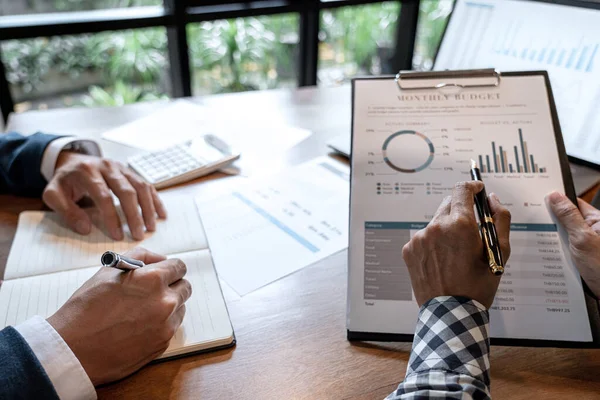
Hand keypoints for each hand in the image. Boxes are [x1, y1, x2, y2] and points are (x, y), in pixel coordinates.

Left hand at [42, 152, 166, 240]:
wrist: (73, 161)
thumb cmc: (65, 182)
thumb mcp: (53, 195)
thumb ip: (67, 211)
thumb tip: (85, 228)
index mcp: (87, 172)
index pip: (103, 196)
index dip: (111, 217)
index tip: (117, 235)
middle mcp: (107, 167)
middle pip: (126, 191)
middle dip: (134, 215)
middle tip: (138, 235)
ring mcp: (121, 168)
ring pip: (140, 186)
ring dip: (148, 208)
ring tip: (150, 227)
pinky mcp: (130, 172)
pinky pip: (146, 184)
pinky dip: (155, 200)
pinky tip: (160, 214)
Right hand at [46, 248, 191, 385]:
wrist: (73, 348)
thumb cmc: (86, 307)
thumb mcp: (109, 270)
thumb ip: (140, 257)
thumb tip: (161, 259)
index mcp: (153, 279)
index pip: (179, 267)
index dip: (170, 269)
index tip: (164, 273)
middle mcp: (165, 301)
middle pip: (185, 288)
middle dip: (172, 286)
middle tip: (153, 291)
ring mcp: (166, 325)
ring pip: (180, 308)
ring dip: (169, 306)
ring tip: (142, 310)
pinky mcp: (162, 344)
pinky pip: (172, 327)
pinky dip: (162, 324)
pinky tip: (140, 326)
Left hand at [402, 181, 511, 307]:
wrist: (451, 313)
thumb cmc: (478, 285)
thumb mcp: (500, 253)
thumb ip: (500, 219)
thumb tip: (493, 199)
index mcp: (460, 225)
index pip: (462, 190)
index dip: (472, 187)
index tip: (477, 190)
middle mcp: (436, 227)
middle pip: (449, 204)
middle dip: (462, 211)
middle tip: (472, 229)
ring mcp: (419, 238)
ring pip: (436, 223)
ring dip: (447, 229)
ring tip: (456, 254)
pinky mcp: (408, 249)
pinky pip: (424, 237)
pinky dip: (434, 243)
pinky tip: (442, 261)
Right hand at [546, 192, 599, 297]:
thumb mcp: (583, 238)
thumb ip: (569, 217)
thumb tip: (555, 196)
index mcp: (597, 221)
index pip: (573, 203)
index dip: (555, 201)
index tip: (537, 200)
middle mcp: (591, 232)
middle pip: (564, 220)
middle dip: (549, 223)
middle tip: (532, 224)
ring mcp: (585, 247)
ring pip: (561, 237)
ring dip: (549, 241)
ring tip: (536, 241)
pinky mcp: (579, 260)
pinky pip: (561, 252)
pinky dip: (552, 254)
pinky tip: (543, 256)